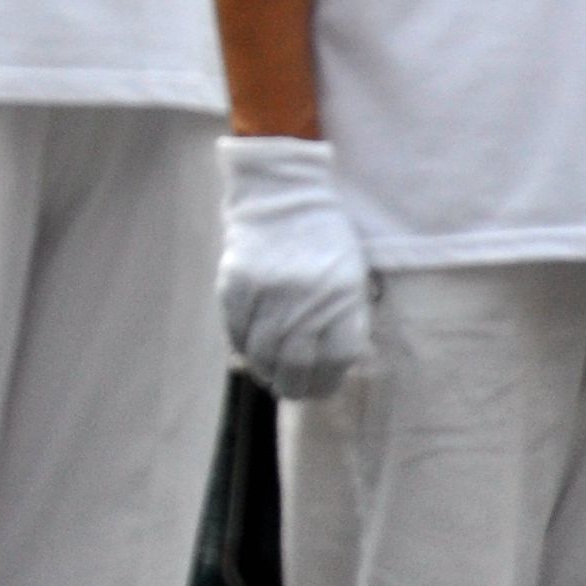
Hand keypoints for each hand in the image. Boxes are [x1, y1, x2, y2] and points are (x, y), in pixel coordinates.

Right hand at [219, 135, 371, 400]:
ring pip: (263, 352)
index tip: (321, 388)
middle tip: (293, 391)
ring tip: (270, 378)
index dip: (327, 382)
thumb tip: (329, 366)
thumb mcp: (349, 277)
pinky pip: (236, 330)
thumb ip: (343, 319)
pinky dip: (242, 348)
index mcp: (343, 298)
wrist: (282, 193)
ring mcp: (268, 294)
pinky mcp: (236, 285)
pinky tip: (249, 354)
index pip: (336, 360)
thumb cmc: (324, 237)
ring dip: (266, 372)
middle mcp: (305, 300)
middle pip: (297, 363)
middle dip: (295, 385)